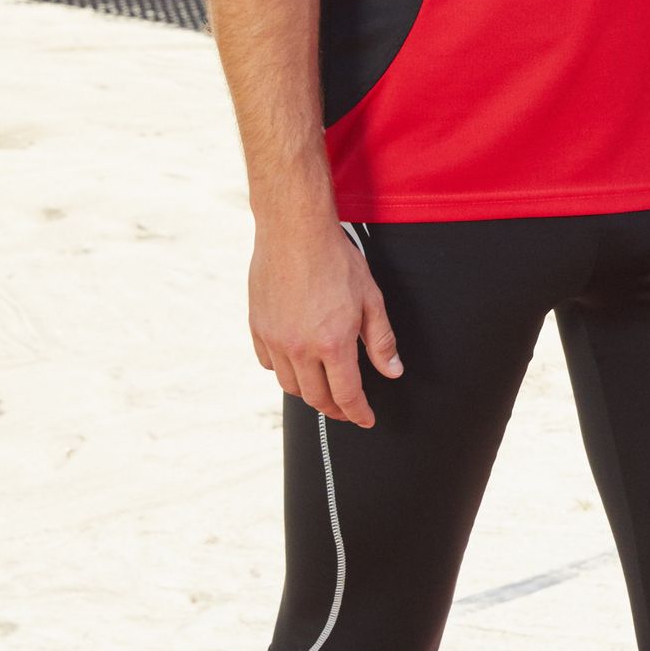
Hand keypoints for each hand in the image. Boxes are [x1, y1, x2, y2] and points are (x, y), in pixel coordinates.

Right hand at [248, 200, 399, 423]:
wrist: (294, 230)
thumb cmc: (335, 259)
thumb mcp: (370, 299)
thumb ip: (381, 341)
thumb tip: (392, 371)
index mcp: (332, 344)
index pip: (346, 395)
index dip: (358, 413)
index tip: (365, 420)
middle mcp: (300, 348)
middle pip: (316, 397)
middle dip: (335, 409)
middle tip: (346, 408)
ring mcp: (275, 339)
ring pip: (289, 385)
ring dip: (309, 393)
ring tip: (322, 387)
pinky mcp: (257, 327)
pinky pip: (268, 363)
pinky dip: (283, 370)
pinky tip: (295, 363)